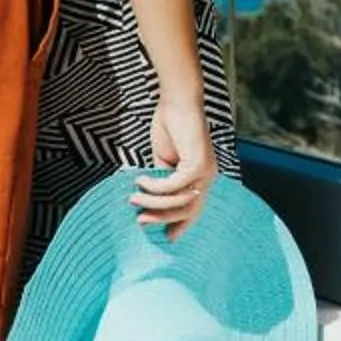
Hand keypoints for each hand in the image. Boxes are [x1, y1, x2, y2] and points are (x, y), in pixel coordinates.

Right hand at [135, 92, 217, 239]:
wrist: (177, 101)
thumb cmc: (170, 126)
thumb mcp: (164, 160)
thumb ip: (161, 179)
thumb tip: (149, 201)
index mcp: (201, 177)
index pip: (194, 210)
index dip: (181, 226)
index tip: (167, 239)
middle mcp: (207, 177)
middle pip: (188, 211)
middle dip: (162, 219)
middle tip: (140, 220)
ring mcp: (205, 171)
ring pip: (180, 201)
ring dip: (153, 202)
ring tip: (134, 198)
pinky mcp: (198, 163)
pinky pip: (174, 185)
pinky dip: (155, 186)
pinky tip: (141, 180)